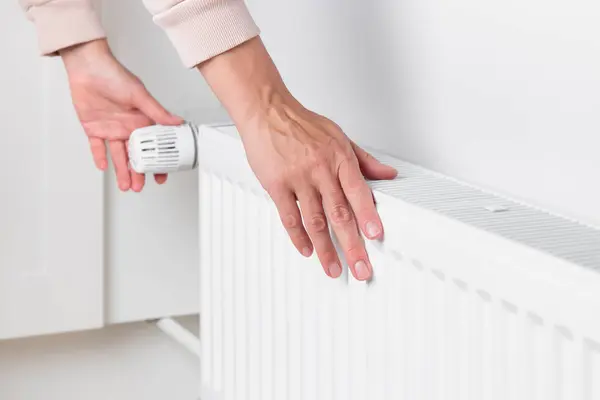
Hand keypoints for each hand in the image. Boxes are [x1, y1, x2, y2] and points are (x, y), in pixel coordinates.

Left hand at [60, 39, 182, 190]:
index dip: (158, 161)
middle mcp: (128, 127)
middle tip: (140, 186)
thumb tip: (178, 122)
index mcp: (142, 120)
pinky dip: (99, 156)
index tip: (161, 176)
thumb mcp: (140, 95)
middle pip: (135, 155)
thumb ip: (158, 112)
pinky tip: (103, 167)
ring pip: (118, 155)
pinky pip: (97, 147)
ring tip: (126, 185)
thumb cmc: (115, 75)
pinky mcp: (93, 128)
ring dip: (121, 170)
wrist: (88, 67)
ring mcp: (111, 128)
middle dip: (138, 172)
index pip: (153, 146)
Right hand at [199, 37, 396, 280]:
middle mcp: (320, 170)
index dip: (367, 216)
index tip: (375, 236)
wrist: (268, 112)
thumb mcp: (340, 137)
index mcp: (339, 158)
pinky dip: (298, 237)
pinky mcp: (276, 185)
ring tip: (334, 269)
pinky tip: (306, 250)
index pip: (358, 191)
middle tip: (361, 268)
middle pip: (339, 214)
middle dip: (352, 245)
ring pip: (315, 221)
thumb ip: (364, 160)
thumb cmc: (302, 124)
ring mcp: (298, 179)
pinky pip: (289, 217)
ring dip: (326, 249)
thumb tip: (388, 174)